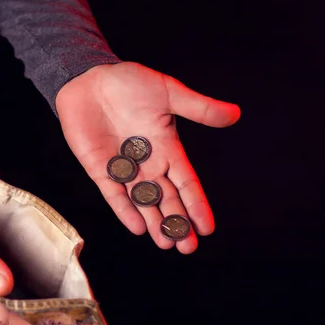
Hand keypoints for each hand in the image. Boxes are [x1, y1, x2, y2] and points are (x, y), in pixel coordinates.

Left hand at [55, 62, 240, 253]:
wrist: (90, 77)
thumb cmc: (129, 82)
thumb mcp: (168, 92)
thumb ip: (199, 108)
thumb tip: (235, 114)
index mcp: (166, 147)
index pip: (186, 183)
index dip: (196, 205)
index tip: (207, 228)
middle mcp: (147, 162)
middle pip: (166, 198)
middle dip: (177, 222)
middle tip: (187, 247)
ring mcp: (123, 167)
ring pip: (142, 201)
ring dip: (154, 222)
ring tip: (166, 243)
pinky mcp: (98, 168)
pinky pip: (113, 193)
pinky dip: (124, 209)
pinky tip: (137, 227)